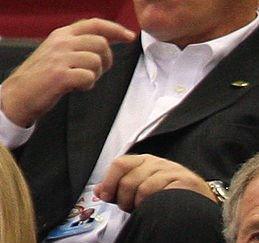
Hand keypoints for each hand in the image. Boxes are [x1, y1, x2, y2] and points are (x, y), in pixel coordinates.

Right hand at [1, 19, 134, 127]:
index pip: (94, 24)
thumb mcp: (59, 52)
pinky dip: (87, 85)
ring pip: (96, 61)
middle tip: (96, 72)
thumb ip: (79, 45)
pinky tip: (76, 87)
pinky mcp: (60, 75)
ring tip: (81, 80)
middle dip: (106, 61)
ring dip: (95, 75)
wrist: (20, 93)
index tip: (129, 36)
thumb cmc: (43, 75)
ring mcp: (60, 58)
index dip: (115, 29)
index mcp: (62, 34)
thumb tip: (106, 43)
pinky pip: (89, 77)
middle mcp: (62, 42)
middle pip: (101, 44)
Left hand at [96, 154, 213, 210]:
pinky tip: (157, 208)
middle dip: (124, 199)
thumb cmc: (170, 196)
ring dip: (139, 204)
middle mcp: (158, 163)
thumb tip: (99, 191)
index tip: (105, 197)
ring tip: (144, 210)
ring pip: (143, 188)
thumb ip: (121, 188)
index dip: (109, 182)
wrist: (201, 202)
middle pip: (129, 179)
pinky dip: (154, 204)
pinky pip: (160, 194)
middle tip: (129, 208)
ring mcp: (172, 171)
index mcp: (145, 161)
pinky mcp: (185, 182)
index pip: (120, 164)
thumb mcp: (143, 188)